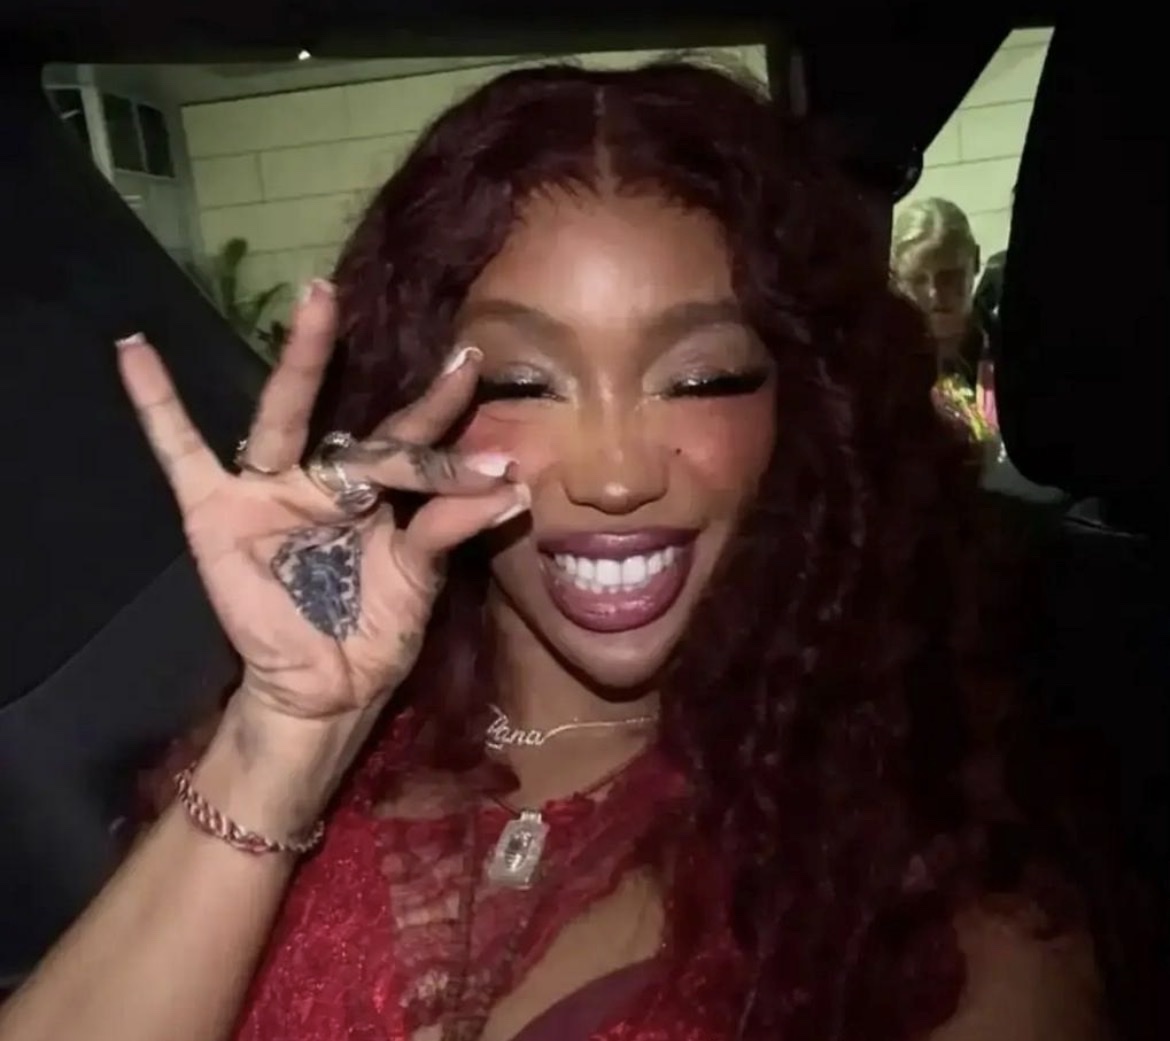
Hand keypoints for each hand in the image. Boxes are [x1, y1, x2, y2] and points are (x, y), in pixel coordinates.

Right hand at [117, 280, 527, 722]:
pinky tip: (132, 350)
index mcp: (373, 495)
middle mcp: (322, 480)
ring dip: (300, 359)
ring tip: (317, 298)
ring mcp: (268, 491)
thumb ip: (449, 526)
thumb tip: (511, 486)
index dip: (440, 414)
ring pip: (282, 415)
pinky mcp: (216, 512)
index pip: (409, 443)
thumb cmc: (373, 632)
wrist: (324, 688)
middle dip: (372, 365)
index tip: (472, 368)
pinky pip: (180, 452)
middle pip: (347, 413)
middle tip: (375, 296)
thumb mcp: (419, 576)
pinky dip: (155, 405)